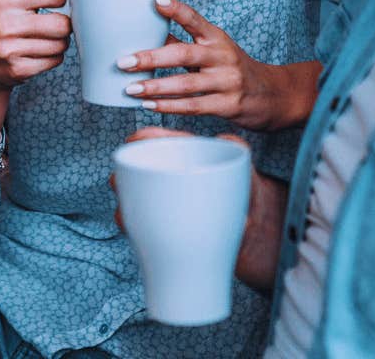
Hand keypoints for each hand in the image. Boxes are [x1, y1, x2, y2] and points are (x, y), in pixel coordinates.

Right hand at [0, 0, 75, 92]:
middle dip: (64, 25)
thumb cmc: (4, 19)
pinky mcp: (17, 70)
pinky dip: (53, 57)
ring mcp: (9, 49)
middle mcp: (5, 23)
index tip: (59, 2)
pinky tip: (39, 52)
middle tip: (55, 23)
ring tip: (46, 38)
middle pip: (62, 24)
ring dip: (60, 42)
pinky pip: (55, 61)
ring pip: (61, 44)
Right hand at [114, 128, 287, 292]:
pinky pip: (141, 228)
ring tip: (127, 214)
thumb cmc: (246, 190)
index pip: (155, 141)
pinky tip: (137, 236)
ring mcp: (163, 205)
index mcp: (183, 157)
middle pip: (133, 172)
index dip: (141, 138)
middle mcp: (167, 179)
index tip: (134, 141)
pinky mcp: (164, 229)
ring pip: (131, 202)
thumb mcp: (244, 168)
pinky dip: (134, 230)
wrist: (254, 229)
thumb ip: (237, 148)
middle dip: (122, 175)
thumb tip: (227, 138)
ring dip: (124, 206)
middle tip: (121, 182)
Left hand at [118, 0, 319, 130]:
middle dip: (151, 57)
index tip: (156, 1)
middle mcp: (223, 57)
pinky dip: (169, 107)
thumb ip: (184, 42)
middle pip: (184, 54)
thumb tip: (146, 32)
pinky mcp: (228, 105)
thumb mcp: (214, 50)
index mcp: (217, 38)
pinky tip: (149, 105)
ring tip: (131, 88)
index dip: (176, 10)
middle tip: (124, 61)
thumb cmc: (233, 68)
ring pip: (186, 84)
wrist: (272, 95)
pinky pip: (194, 106)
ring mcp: (227, 82)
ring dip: (155, 87)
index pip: (196, 19)